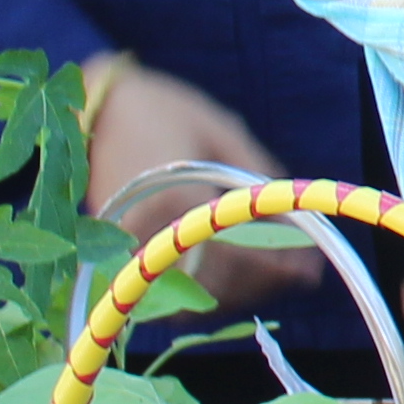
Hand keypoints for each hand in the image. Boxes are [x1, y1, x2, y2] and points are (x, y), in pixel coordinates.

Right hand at [82, 58, 318, 303]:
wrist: (96, 108)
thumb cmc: (164, 109)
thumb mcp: (222, 130)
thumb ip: (259, 173)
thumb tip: (296, 215)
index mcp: (176, 198)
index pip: (235, 253)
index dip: (275, 267)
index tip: (308, 270)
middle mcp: (148, 231)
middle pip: (214, 283)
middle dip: (261, 285)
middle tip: (298, 275)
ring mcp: (128, 246)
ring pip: (190, 296)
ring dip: (236, 293)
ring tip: (273, 276)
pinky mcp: (118, 253)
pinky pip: (166, 290)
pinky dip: (204, 291)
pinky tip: (234, 276)